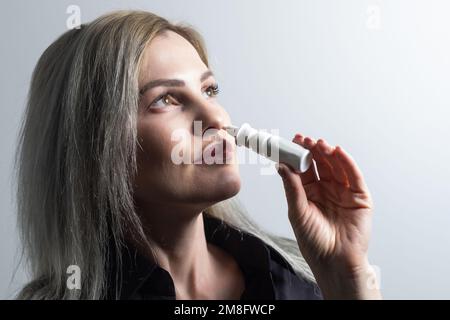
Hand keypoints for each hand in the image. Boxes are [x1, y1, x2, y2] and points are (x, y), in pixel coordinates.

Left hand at [276, 134, 380, 298]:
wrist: (335, 261)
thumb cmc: (314, 242)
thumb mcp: (298, 212)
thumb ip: (292, 188)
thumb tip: (280, 166)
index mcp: (309, 194)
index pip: (303, 169)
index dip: (298, 155)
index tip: (291, 142)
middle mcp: (326, 190)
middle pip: (319, 164)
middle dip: (312, 150)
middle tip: (304, 140)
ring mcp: (343, 192)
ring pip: (336, 166)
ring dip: (328, 153)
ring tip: (319, 144)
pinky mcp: (359, 197)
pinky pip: (353, 175)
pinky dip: (347, 162)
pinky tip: (338, 152)